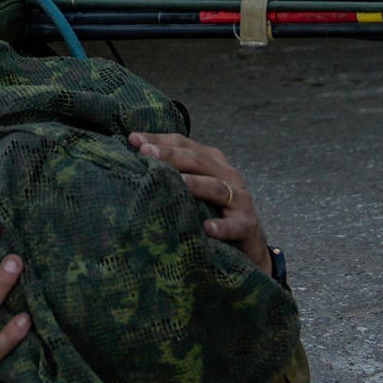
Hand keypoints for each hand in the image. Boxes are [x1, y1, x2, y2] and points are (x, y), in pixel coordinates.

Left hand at [130, 132, 269, 270]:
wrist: (249, 244)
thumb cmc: (214, 212)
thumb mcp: (195, 190)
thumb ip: (173, 176)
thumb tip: (133, 163)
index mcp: (212, 162)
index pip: (184, 144)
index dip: (160, 140)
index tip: (133, 139)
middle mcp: (227, 174)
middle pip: (198, 160)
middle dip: (171, 155)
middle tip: (145, 153)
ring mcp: (240, 199)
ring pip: (216, 187)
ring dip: (195, 184)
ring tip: (176, 183)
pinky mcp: (247, 224)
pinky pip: (235, 225)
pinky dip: (222, 226)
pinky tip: (208, 229)